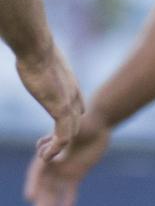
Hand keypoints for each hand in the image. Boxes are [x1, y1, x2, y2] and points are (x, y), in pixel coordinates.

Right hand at [15, 43, 83, 160]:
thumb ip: (38, 62)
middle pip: (75, 123)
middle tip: (43, 147)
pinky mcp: (62, 111)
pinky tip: (45, 157)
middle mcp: (73, 96)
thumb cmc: (32, 49)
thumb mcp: (38, 57)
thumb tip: (27, 50)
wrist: (37, 48)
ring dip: (57, 148)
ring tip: (43, 156)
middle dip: (62, 138)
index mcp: (69, 85)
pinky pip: (64, 137)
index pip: (76, 108)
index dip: (67, 120)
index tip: (51, 129)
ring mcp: (69, 104)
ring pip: (70, 133)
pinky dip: (55, 149)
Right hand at [24, 108, 108, 205]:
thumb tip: (43, 154)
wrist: (96, 124)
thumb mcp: (69, 128)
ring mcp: (63, 169)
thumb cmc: (81, 122)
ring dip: (49, 204)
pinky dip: (67, 200)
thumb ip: (56, 140)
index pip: (38, 172)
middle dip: (42, 202)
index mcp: (47, 153)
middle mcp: (52, 164)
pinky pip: (70, 189)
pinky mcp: (76, 173)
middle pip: (44, 186)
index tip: (30, 198)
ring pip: (54, 191)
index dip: (35, 185)